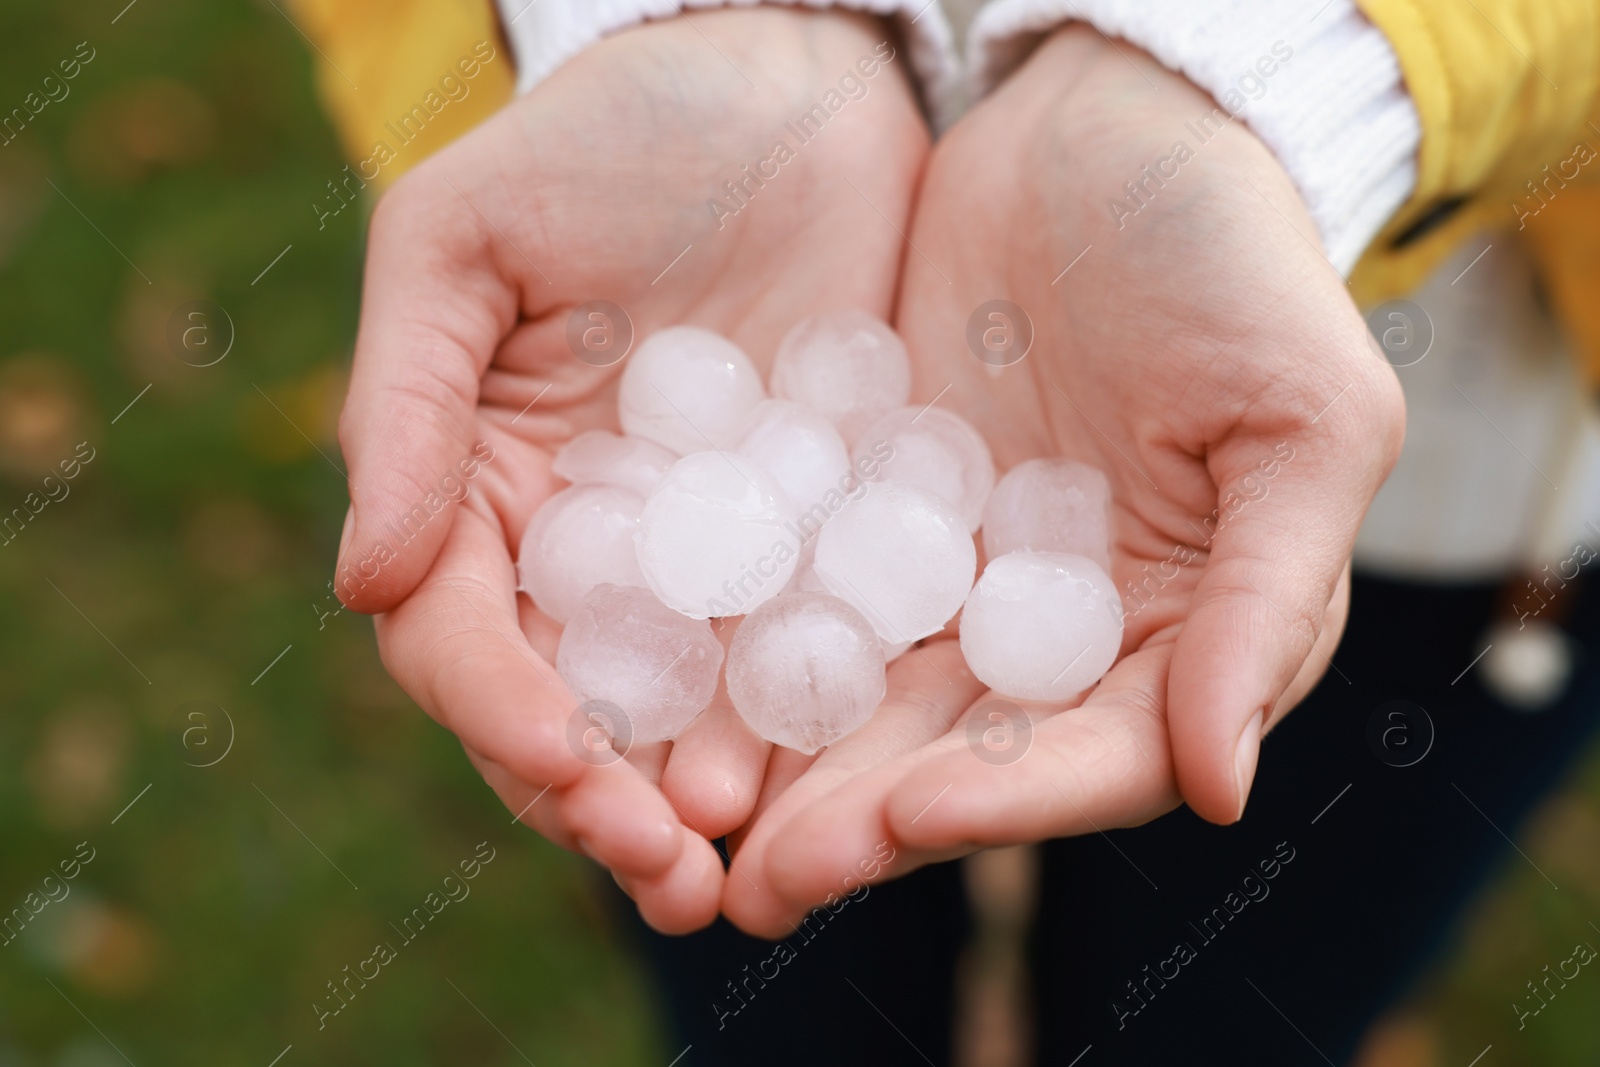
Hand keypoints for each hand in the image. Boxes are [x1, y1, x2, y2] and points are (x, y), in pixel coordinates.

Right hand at [333, 8, 928, 931]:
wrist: (792, 74)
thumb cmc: (609, 135)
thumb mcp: (467, 238)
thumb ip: (407, 402)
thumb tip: (360, 584)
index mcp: (481, 488)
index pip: (461, 636)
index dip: (498, 713)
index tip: (561, 766)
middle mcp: (589, 548)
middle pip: (576, 709)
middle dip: (607, 803)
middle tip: (671, 876)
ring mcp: (711, 554)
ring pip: (692, 710)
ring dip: (713, 799)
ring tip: (751, 874)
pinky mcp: (820, 536)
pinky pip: (812, 646)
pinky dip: (820, 721)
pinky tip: (850, 776)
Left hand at [723, 25, 1403, 934]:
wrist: (1110, 128)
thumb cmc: (1239, 263)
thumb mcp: (1300, 420)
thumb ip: (1267, 603)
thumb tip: (1221, 790)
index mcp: (1181, 637)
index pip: (1097, 755)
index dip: (1008, 801)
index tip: (908, 817)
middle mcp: (1059, 632)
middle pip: (962, 756)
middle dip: (863, 821)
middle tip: (759, 881)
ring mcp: (954, 578)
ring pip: (867, 700)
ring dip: (786, 773)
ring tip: (696, 830)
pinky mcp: (866, 515)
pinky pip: (801, 595)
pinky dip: (744, 653)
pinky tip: (671, 700)